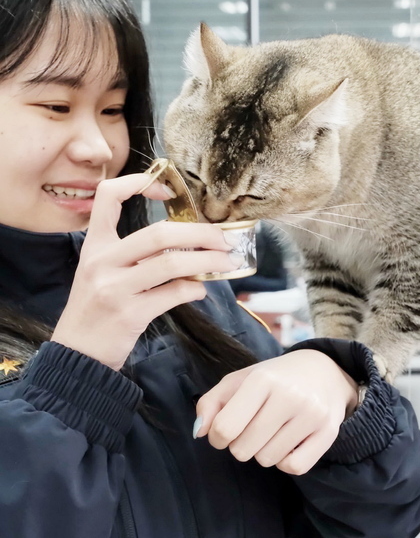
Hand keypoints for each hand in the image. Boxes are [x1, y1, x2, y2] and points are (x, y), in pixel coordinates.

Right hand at [52, 173, 237, 370]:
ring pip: (172, 263)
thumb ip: (134, 253)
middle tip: (223, 240)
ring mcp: (115, 288)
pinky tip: (201, 289)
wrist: (77, 354)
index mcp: (95, 245)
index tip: (168, 192)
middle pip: (159, 233)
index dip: (138, 183)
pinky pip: (173, 294)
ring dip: (207, 261)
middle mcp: (102, 261)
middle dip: (200, 233)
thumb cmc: (96, 308)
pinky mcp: (129, 314)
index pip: (108, 195)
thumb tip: (188, 240)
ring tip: (225, 263)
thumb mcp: (101, 271)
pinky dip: (194, 289)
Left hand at [194, 349, 359, 474]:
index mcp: (262, 380)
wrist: (324, 372)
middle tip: (252, 427)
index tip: (225, 429)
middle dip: (241, 444)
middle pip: (243, 449)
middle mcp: (289, 395)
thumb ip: (211, 403)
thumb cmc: (273, 379)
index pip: (224, 427)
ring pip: (267, 460)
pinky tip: (288, 442)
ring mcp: (311, 415)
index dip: (217, 436)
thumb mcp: (239, 381)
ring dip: (263, 451)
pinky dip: (285, 461)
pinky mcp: (328, 433)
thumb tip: (199, 432)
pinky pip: (294, 467)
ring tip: (273, 430)